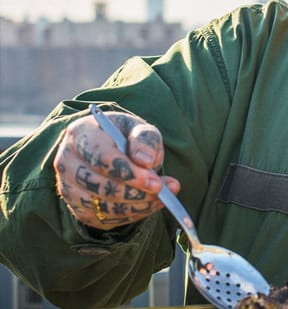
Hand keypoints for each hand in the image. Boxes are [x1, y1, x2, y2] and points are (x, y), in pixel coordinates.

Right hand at [53, 111, 180, 229]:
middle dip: (135, 193)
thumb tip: (145, 161)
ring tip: (163, 197)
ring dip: (136, 206)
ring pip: (101, 206)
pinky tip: (149, 205)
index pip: (99, 157)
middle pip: (99, 185)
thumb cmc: (124, 135)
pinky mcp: (76, 207)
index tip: (155, 182)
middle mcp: (66, 161)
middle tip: (162, 191)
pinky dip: (130, 215)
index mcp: (79, 134)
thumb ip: (145, 139)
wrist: (109, 148)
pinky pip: (103, 219)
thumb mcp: (138, 127)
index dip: (128, 172)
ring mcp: (68, 187)